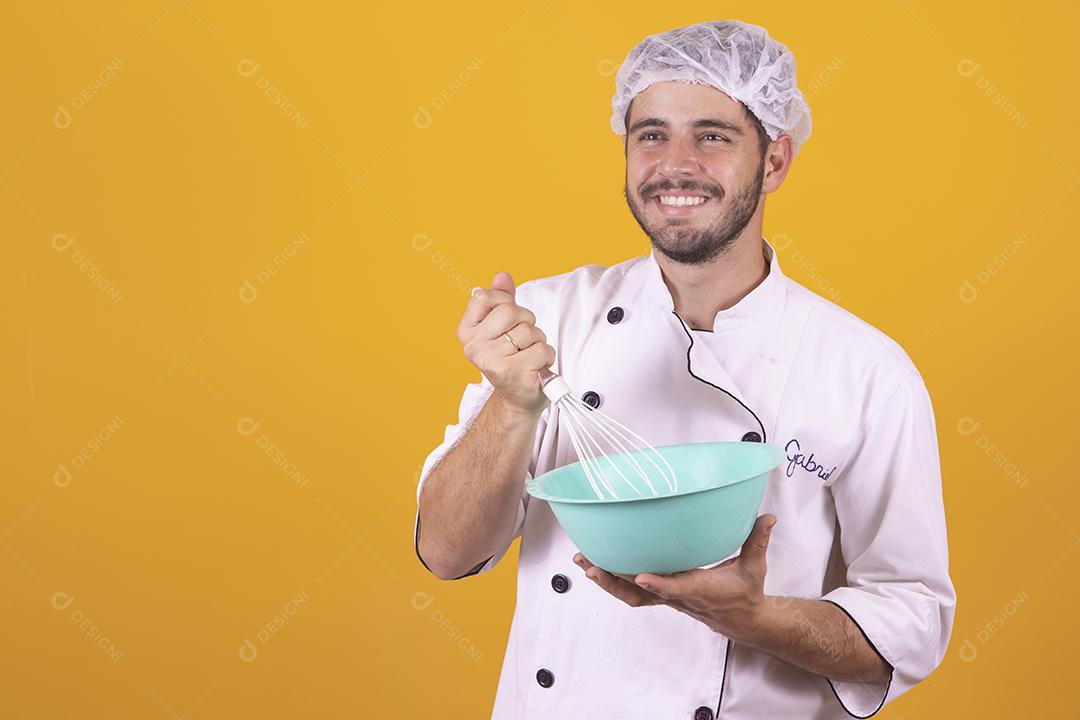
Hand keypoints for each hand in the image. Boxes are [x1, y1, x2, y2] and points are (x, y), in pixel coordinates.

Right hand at [459, 271, 555, 416]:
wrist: (518, 397)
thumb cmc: (511, 359)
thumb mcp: (503, 326)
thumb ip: (501, 299)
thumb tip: (502, 276)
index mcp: (466, 332)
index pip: (484, 297)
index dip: (504, 300)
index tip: (508, 318)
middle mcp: (474, 347)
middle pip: (510, 311)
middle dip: (526, 322)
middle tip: (522, 340)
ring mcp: (491, 361)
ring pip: (529, 331)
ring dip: (537, 341)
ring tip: (528, 355)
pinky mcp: (512, 373)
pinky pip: (542, 349)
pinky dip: (546, 357)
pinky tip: (535, 367)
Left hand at [573, 514, 777, 641]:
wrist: (741, 619)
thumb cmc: (745, 592)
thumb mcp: (755, 567)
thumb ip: (757, 540)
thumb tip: (766, 517)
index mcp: (700, 589)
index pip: (677, 589)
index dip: (660, 584)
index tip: (643, 577)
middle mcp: (677, 596)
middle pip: (639, 593)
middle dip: (613, 579)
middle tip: (592, 563)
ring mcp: (666, 596)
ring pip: (630, 593)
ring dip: (606, 579)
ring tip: (583, 561)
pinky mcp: (662, 594)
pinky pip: (632, 590)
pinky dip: (613, 579)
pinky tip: (597, 566)